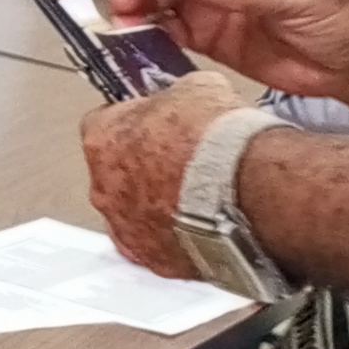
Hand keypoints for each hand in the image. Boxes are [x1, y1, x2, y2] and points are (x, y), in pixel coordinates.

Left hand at [83, 71, 242, 279]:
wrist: (247, 191)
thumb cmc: (217, 143)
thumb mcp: (196, 88)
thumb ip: (175, 96)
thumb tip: (183, 96)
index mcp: (101, 139)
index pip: (103, 124)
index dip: (134, 122)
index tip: (155, 124)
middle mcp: (103, 189)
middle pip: (114, 173)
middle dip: (143, 167)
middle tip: (180, 160)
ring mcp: (126, 229)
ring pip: (133, 214)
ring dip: (157, 204)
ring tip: (196, 195)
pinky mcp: (154, 260)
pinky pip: (158, 245)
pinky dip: (176, 236)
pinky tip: (203, 222)